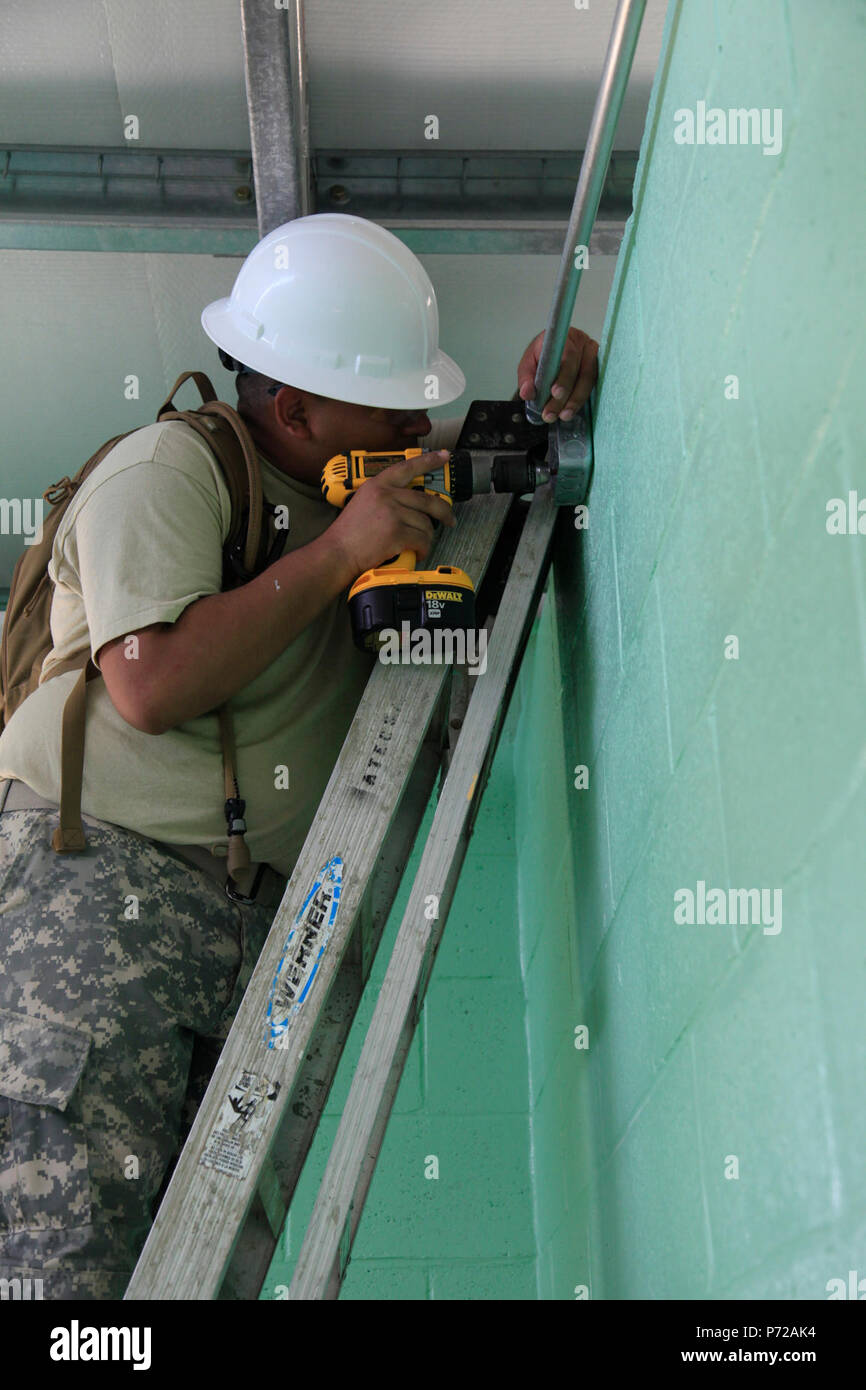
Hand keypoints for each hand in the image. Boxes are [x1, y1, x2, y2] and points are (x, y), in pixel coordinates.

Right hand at [327, 451, 456, 580]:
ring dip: (427, 537)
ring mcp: (392, 513)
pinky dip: (423, 549)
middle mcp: (386, 495)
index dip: (429, 461)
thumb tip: (410, 504)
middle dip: (444, 512)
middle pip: (427, 500)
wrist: (337, 552)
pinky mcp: (396, 532)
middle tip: (449, 519)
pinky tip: (416, 552)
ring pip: (426, 524)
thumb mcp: (363, 502)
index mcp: (378, 485)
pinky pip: (422, 540)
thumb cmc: (348, 533)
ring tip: (419, 544)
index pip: (408, 467)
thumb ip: (384, 497)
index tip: (444, 456)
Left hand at [516, 326, 598, 422]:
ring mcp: (594, 356)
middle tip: (552, 413)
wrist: (554, 352)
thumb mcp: (529, 363)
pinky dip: (582, 400)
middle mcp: (584, 344)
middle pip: (580, 372)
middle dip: (566, 396)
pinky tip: (571, 410)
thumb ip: (526, 378)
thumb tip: (527, 393)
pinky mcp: (599, 368)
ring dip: (575, 402)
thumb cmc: (542, 356)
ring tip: (563, 416)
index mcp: (565, 337)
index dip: (563, 377)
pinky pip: (594, 386)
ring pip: (589, 381)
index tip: (555, 393)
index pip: (568, 356)